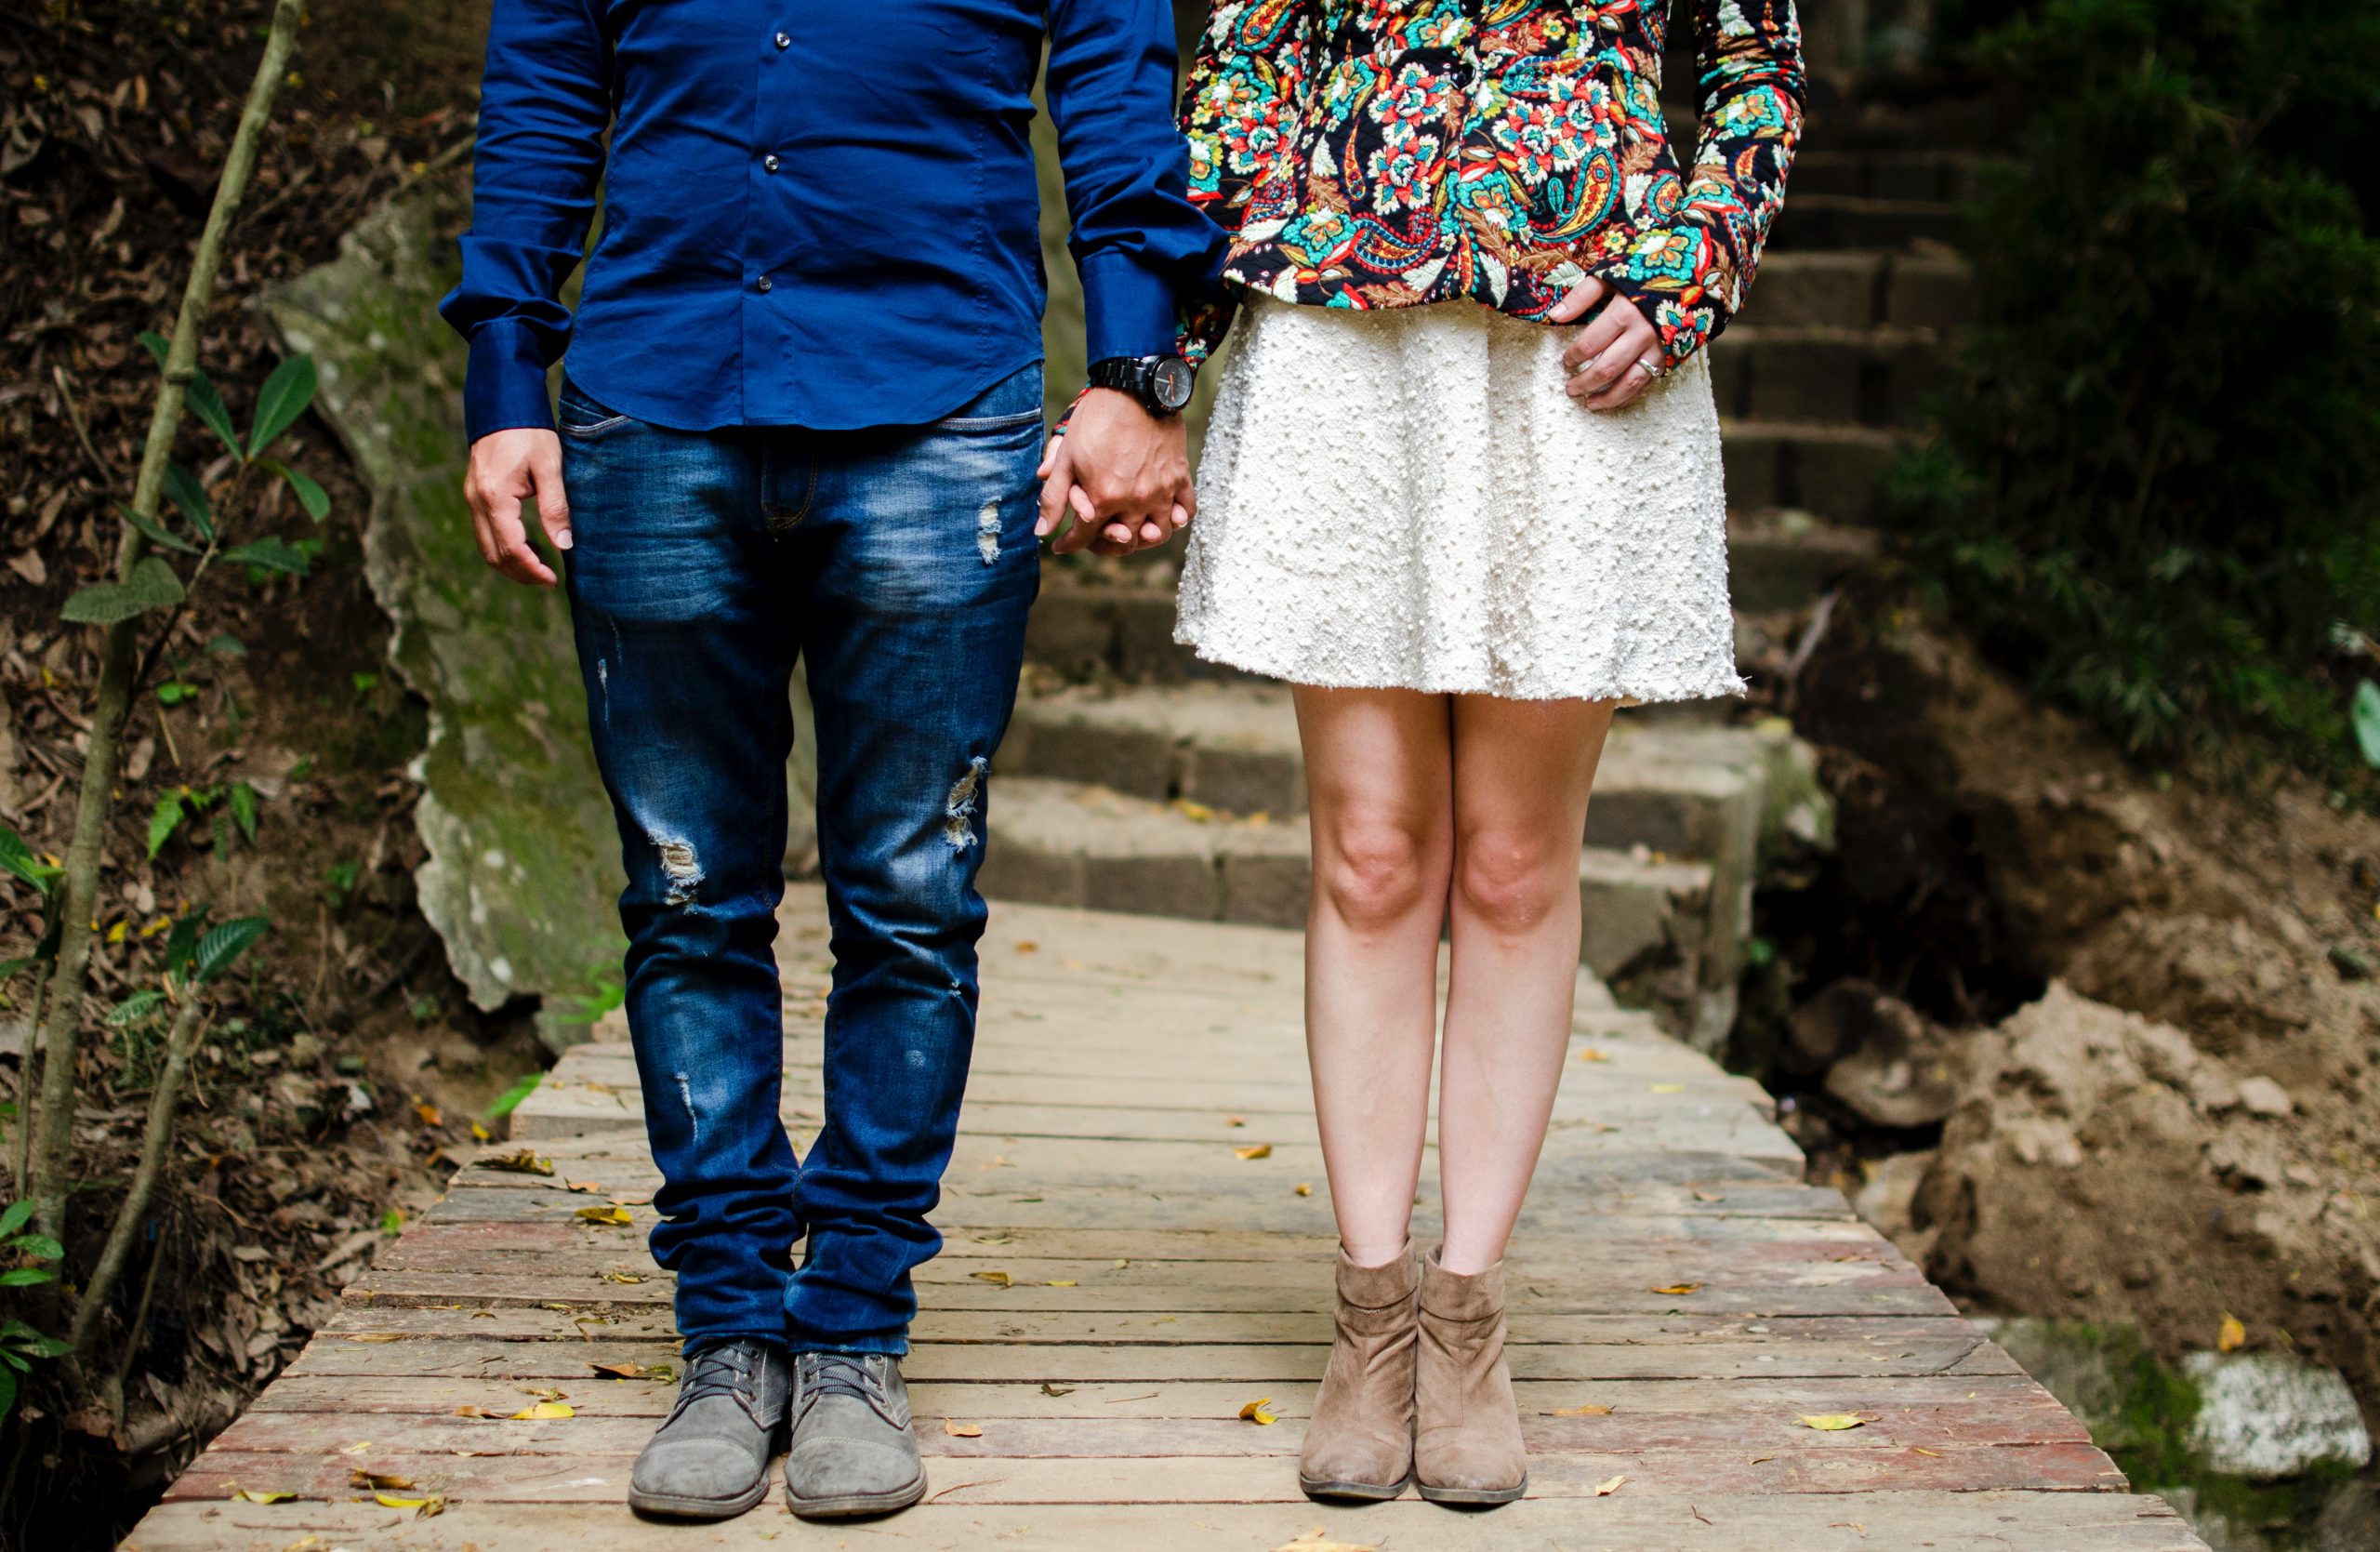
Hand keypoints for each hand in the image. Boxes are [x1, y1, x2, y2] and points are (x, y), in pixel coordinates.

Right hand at [464, 427, 570, 586]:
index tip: (554, 579)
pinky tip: (529, 543)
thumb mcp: (549, 467)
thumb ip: (555, 507)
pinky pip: (485, 532)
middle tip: (548, 579)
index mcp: (494, 497)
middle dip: (520, 573)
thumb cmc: (530, 433)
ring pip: (485, 547)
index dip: (532, 569)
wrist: (503, 405)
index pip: (511, 548)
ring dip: (511, 563)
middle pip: (493, 554)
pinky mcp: (474, 495)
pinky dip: (504, 546)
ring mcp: (471, 498)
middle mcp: (476, 501)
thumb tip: (564, 546)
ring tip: (541, 566)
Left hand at [1037, 388, 1192, 556]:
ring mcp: (1161, 491)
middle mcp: (1135, 501)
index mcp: (1104, 498)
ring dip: (1143, 539)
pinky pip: (1186, 510)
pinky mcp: (1180, 477)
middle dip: (1104, 546)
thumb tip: (1042, 531)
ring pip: (1159, 534)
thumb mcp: (1067, 457)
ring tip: (1131, 533)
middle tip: (1095, 540)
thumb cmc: (1096, 419)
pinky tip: (1164, 517)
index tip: (1060, 544)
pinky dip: (1176, 519)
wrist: (1134, 388)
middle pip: (1124, 542)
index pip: (1085, 537)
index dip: (1069, 544)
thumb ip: (1054, 497)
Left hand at [1551, 278, 1665, 411]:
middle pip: (1608, 368)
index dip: (1574, 356)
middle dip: (1585, 382)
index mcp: (1625, 312)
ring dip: (1607, 398)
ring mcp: (1659, 348)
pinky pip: (1649, 383)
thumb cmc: (1647, 272)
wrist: (1693, 276)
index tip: (1565, 362)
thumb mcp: (1612, 275)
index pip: (1591, 344)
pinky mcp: (1671, 357)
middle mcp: (1643, 334)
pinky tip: (1615, 401)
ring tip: (1589, 404)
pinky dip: (1630, 395)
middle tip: (1570, 389)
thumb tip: (1555, 315)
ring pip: (1629, 383)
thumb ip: (1582, 296)